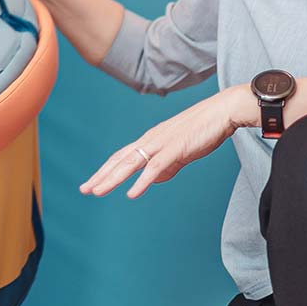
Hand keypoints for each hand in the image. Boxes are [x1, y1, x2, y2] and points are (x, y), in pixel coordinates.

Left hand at [81, 86, 256, 198]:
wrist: (223, 112)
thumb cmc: (204, 130)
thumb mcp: (181, 150)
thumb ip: (167, 165)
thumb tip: (154, 179)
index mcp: (150, 139)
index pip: (122, 156)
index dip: (106, 170)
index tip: (92, 182)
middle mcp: (150, 140)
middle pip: (120, 160)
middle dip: (101, 176)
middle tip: (83, 190)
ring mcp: (161, 143)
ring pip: (131, 163)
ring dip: (113, 179)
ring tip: (97, 192)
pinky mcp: (175, 148)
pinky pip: (155, 167)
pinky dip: (142, 181)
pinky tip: (131, 193)